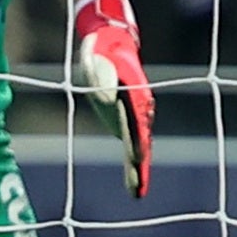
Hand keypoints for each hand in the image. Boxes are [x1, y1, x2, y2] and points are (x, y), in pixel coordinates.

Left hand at [72, 0, 154, 195]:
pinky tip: (133, 183)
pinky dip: (133, 164)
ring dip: (136, 169)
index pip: (135, 122)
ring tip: (137, 192)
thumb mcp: (96, 59)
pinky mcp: (124, 121)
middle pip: (139, 140)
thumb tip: (106, 100)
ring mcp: (132, 116)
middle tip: (138, 190)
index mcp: (133, 96)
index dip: (136, 141)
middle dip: (137, 165)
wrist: (110, 44)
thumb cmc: (102, 49)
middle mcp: (137, 109)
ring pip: (137, 145)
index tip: (137, 158)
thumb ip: (102, 79)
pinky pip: (132, 145)